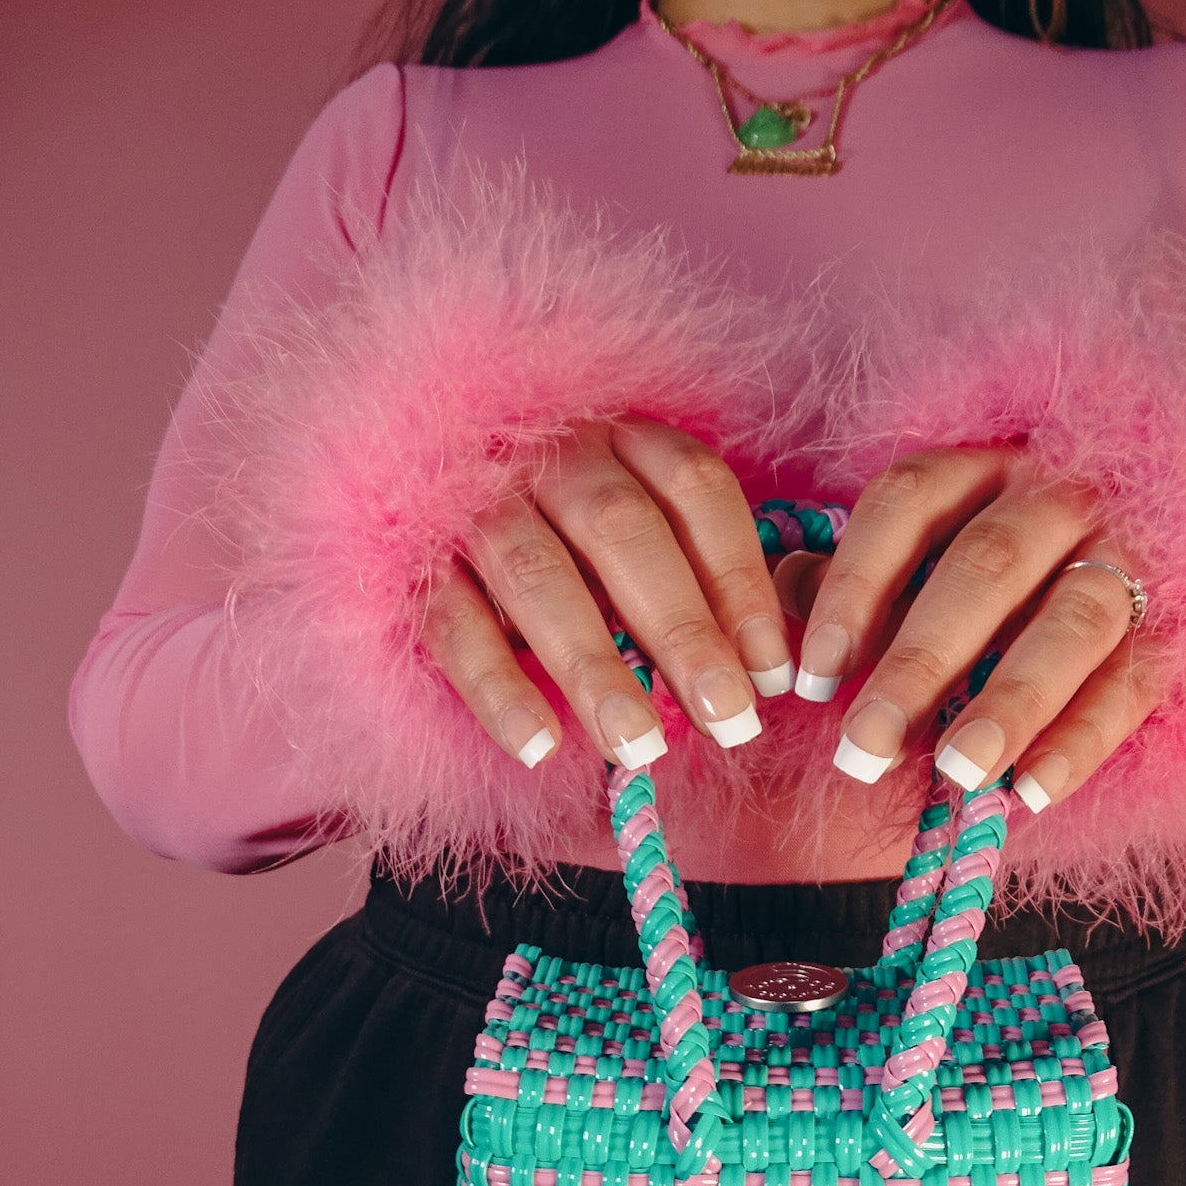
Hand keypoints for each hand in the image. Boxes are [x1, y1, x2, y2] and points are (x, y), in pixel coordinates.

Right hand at [417, 417, 792, 768]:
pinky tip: (539, 747)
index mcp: (617, 438)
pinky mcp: (412, 561)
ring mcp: (472, 501)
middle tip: (730, 719)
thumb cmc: (558, 535)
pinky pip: (452, 624)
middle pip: (624, 532)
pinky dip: (497, 689)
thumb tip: (757, 672)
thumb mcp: (627, 532)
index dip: (740, 581)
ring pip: (537, 576)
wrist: (415, 488)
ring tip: (641, 747)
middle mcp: (547, 453)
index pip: (694, 491)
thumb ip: (685, 577)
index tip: (773, 673)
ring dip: (595, 668)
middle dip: (684, 631)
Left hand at [780, 447, 1155, 810]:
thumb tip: (780, 592)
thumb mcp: (920, 560)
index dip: (856, 585)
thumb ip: (853, 580)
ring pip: (1072, 618)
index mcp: (980, 470)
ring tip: (956, 771)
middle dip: (919, 663)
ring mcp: (1127, 555)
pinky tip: (1030, 792)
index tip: (812, 676)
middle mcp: (1057, 496)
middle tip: (861, 749)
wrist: (1129, 563)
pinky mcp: (1172, 626)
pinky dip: (1083, 740)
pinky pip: (1134, 681)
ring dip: (1012, 698)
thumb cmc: (990, 576)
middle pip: (985, 566)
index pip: (908, 504)